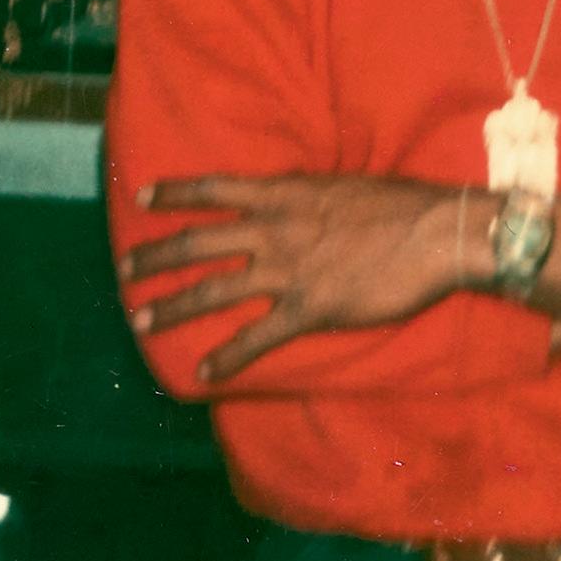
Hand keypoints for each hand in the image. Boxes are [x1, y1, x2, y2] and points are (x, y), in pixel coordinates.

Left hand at [118, 173, 462, 381]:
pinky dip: (226, 357)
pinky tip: (203, 373)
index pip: (214, 189)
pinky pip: (256, 337)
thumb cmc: (399, 206)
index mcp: (282, 193)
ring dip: (171, 307)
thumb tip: (289, 202)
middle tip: (123, 271)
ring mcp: (287, 271)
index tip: (142, 197)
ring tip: (140, 321)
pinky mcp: (308, 309)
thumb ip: (305, 198)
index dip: (174, 193)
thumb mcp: (340, 186)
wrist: (438, 233)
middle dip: (154, 258)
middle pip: (198, 243)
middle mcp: (273, 229)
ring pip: (213, 290)